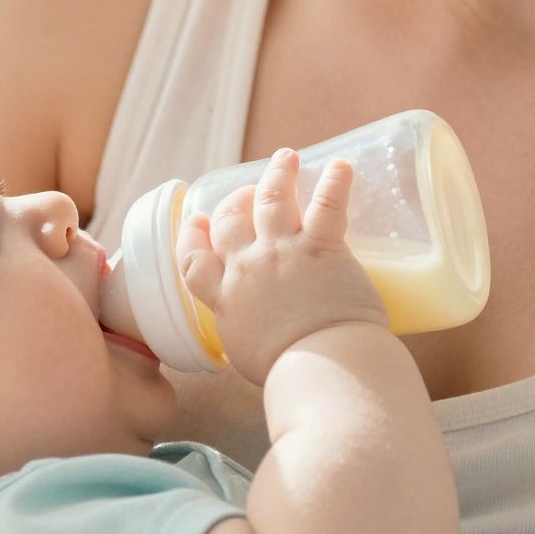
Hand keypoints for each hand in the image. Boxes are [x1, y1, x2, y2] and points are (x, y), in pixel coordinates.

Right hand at [176, 148, 391, 383]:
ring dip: (277, 174)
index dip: (192, 238)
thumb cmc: (292, 376)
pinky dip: (336, 182)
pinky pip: (327, 204)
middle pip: (230, 222)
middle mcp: (247, 270)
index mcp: (226, 301)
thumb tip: (261, 335)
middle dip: (235, 201)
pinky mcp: (322, 248)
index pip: (194, 262)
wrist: (322, 370)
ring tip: (287, 157)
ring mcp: (283, 253)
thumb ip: (249, 335)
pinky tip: (342, 167)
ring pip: (272, 199)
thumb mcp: (249, 358)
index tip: (197, 223)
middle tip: (246, 192)